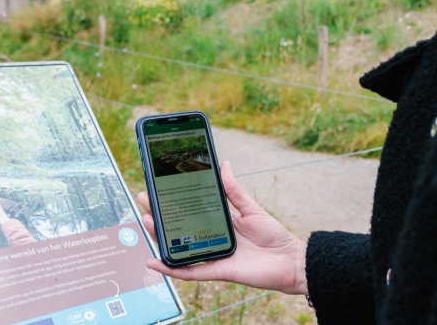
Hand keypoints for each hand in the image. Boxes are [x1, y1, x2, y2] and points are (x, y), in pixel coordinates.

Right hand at [138, 161, 307, 294]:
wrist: (291, 261)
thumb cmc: (275, 236)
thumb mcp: (251, 208)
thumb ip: (234, 190)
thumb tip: (224, 165)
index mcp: (218, 225)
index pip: (189, 213)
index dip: (172, 203)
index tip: (158, 190)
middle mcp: (211, 240)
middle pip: (178, 230)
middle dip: (159, 216)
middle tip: (145, 201)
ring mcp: (211, 256)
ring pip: (178, 248)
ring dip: (160, 237)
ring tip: (147, 221)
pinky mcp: (215, 271)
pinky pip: (189, 272)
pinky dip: (170, 268)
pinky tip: (153, 261)